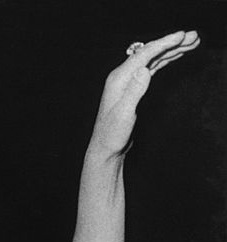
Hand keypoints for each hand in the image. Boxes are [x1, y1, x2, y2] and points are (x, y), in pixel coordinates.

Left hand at [88, 31, 199, 157]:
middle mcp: (122, 77)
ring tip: (192, 43)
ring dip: (171, 50)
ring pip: (153, 60)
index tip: (183, 35)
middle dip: (172, 43)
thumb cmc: (112, 134)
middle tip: (194, 36)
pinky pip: (151, 69)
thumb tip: (145, 69)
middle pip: (150, 53)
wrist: (106, 148)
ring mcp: (128, 82)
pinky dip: (165, 61)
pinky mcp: (133, 88)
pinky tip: (175, 56)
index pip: (144, 54)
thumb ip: (134, 91)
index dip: (164, 43)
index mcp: (119, 78)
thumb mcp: (124, 114)